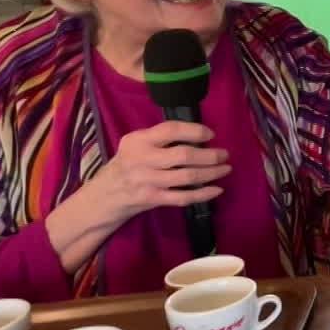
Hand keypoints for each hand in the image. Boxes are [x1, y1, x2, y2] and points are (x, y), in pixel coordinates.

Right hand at [88, 120, 229, 219]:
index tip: (211, 135)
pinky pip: (183, 197)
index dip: (194, 131)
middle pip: (183, 156)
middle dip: (209, 155)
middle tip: (225, 154)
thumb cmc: (126, 164)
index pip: (170, 130)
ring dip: (211, 173)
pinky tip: (217, 189)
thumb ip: (158, 138)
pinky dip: (203, 194)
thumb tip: (196, 135)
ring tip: (225, 169)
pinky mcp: (152, 199)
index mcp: (138, 141)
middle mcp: (142, 159)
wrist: (104, 195)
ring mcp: (147, 181)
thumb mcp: (134, 144)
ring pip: (187, 177)